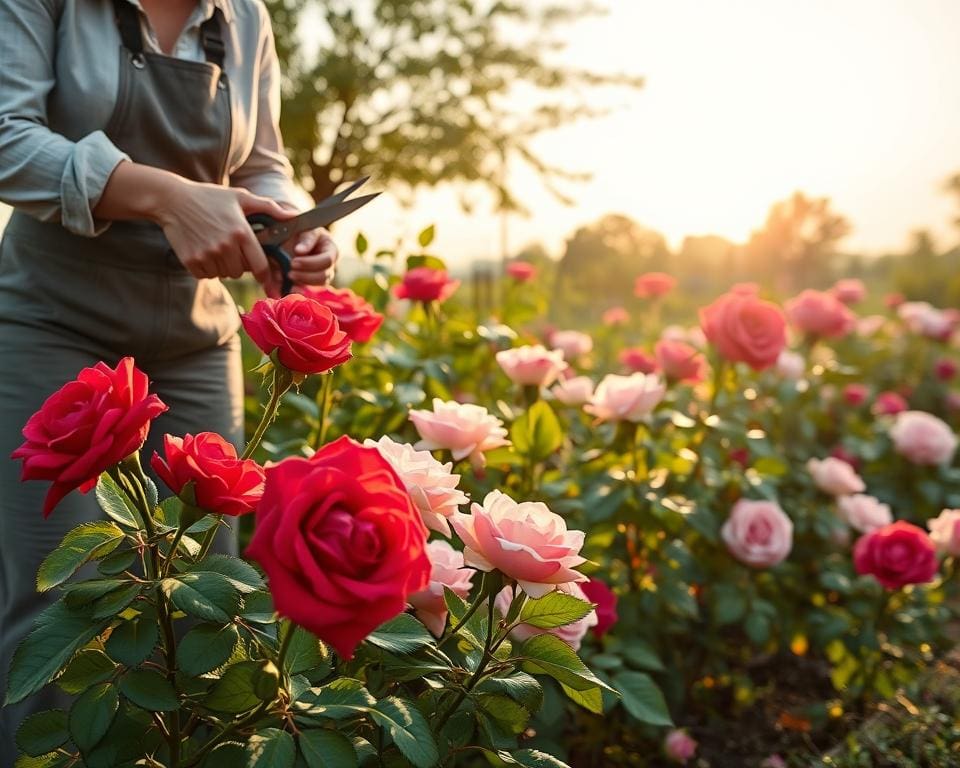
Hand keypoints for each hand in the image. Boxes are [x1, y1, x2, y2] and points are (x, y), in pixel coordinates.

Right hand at [156, 180, 293, 287]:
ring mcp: (207, 255)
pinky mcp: (191, 261)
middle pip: (241, 272)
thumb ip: (270, 208)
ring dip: (222, 266)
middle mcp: (225, 246)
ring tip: (216, 247)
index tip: (262, 273)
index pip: (260, 266)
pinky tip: (202, 250)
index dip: (263, 273)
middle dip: (239, 264)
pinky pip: (206, 275)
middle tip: (231, 248)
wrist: (172, 200)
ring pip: (224, 274)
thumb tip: (295, 215)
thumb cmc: (210, 197)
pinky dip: (206, 268)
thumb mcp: (241, 197)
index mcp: (242, 233)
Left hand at [264, 223, 339, 297]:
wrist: (285, 238)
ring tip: (288, 277)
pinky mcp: (313, 283)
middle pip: (325, 275)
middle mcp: (329, 263)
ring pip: (319, 284)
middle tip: (290, 271)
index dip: (310, 262)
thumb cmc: (296, 230)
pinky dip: (300, 291)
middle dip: (307, 275)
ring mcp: (322, 274)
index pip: (327, 260)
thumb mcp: (301, 228)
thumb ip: (304, 238)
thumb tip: (300, 251)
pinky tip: (290, 288)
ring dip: (304, 282)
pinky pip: (311, 291)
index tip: (294, 258)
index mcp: (329, 247)